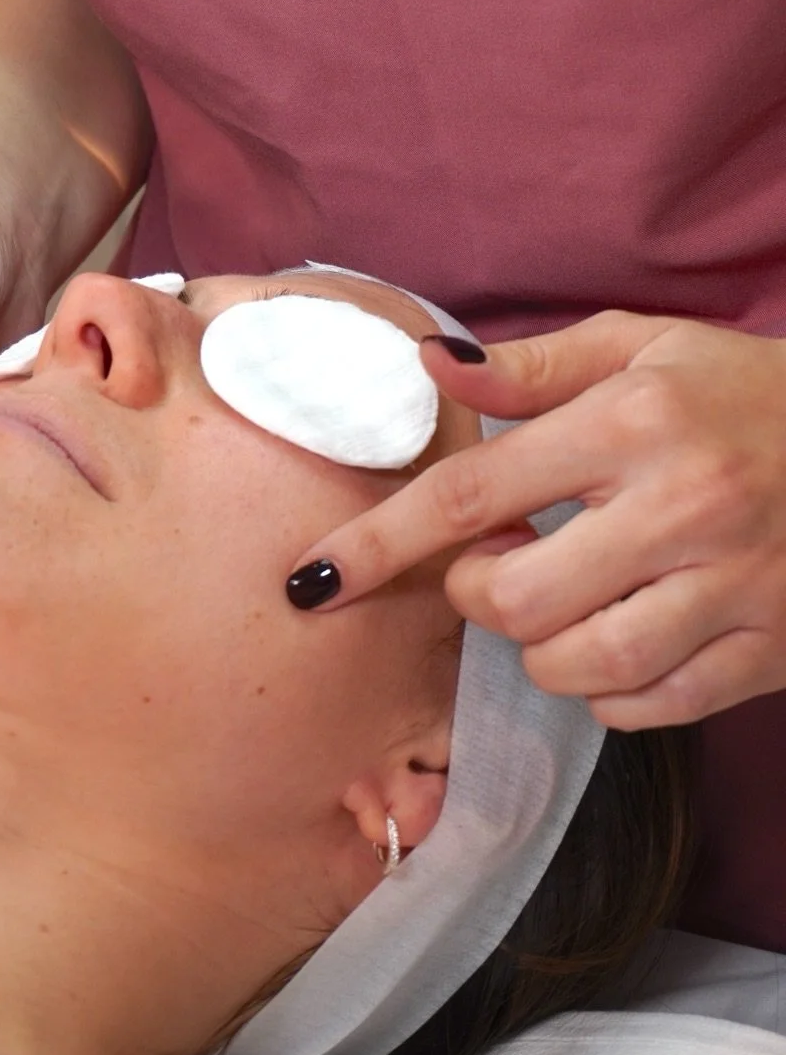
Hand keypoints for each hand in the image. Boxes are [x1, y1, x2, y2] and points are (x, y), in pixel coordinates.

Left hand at [289, 312, 785, 728]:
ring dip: (538, 648)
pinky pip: (647, 707)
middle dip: (474, 594)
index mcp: (634, 423)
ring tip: (554, 598)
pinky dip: (605, 691)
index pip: (473, 494)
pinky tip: (613, 635)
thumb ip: (530, 368)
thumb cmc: (741, 390)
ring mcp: (732, 590)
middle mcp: (682, 509)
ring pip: (579, 667)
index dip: (381, 542)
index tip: (314, 577)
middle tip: (493, 561)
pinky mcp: (767, 653)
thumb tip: (426, 368)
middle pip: (516, 599)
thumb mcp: (641, 346)